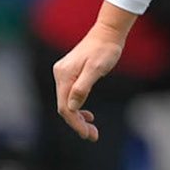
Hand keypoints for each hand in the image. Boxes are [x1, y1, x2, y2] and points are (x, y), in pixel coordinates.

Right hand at [53, 9, 132, 141]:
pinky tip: (88, 114)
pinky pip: (71, 95)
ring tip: (92, 129)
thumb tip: (71, 107)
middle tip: (93, 136)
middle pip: (65, 107)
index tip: (88, 135)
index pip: (65, 107)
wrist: (108, 33)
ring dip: (79, 117)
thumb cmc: (105, 50)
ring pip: (68, 102)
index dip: (75, 123)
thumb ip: (82, 88)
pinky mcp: (71, 73)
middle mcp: (60, 75)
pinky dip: (79, 107)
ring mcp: (64, 74)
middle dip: (78, 123)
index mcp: (64, 76)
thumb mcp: (96, 69)